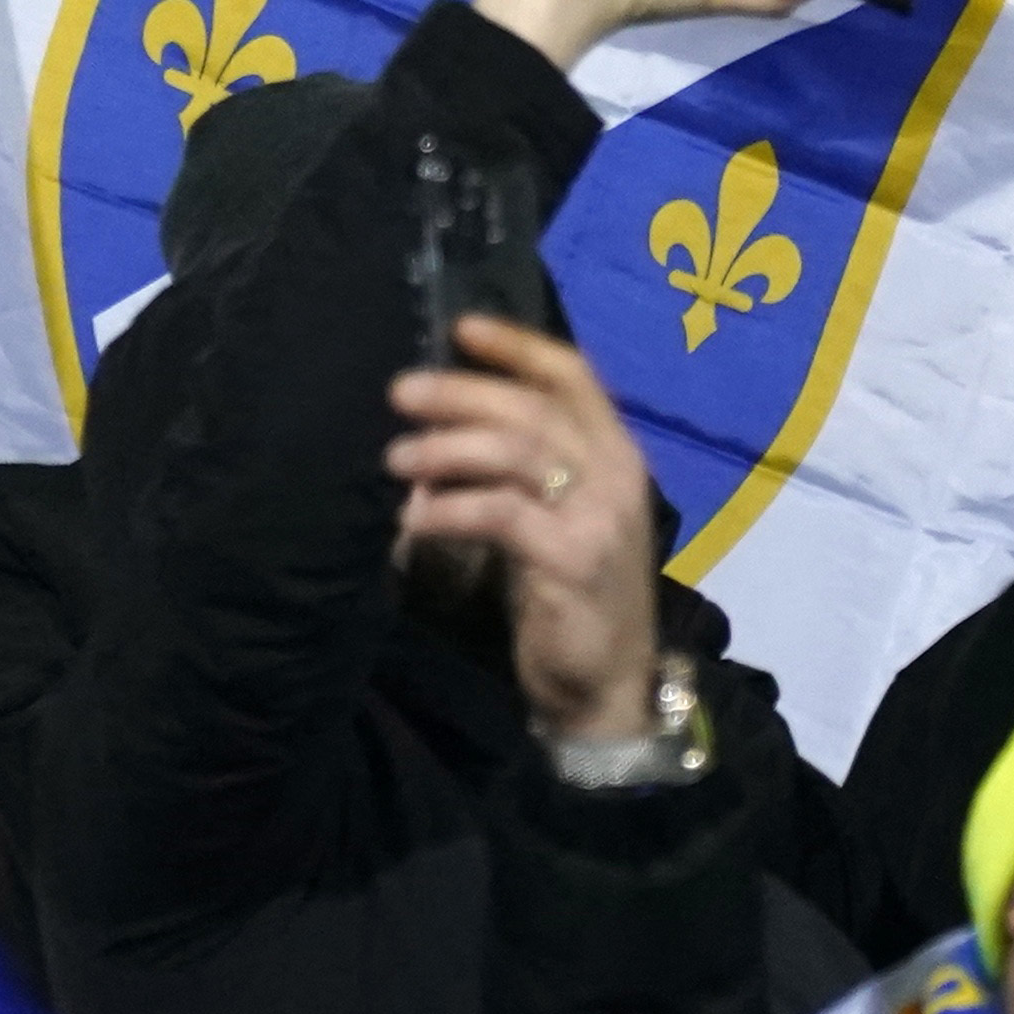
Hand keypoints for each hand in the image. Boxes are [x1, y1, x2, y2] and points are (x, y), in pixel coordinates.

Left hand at [389, 313, 664, 740]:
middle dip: (461, 393)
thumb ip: (515, 473)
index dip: (517, 346)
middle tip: (401, 393)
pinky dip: (451, 508)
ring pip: (516, 453)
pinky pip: (502, 514)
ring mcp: (601, 517)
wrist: (607, 684)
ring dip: (447, 449)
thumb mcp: (553, 518)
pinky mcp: (575, 560)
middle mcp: (617, 474)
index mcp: (616, 453)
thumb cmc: (570, 595)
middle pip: (532, 409)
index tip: (460, 328)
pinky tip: (412, 518)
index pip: (572, 376)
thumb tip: (433, 432)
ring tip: (396, 459)